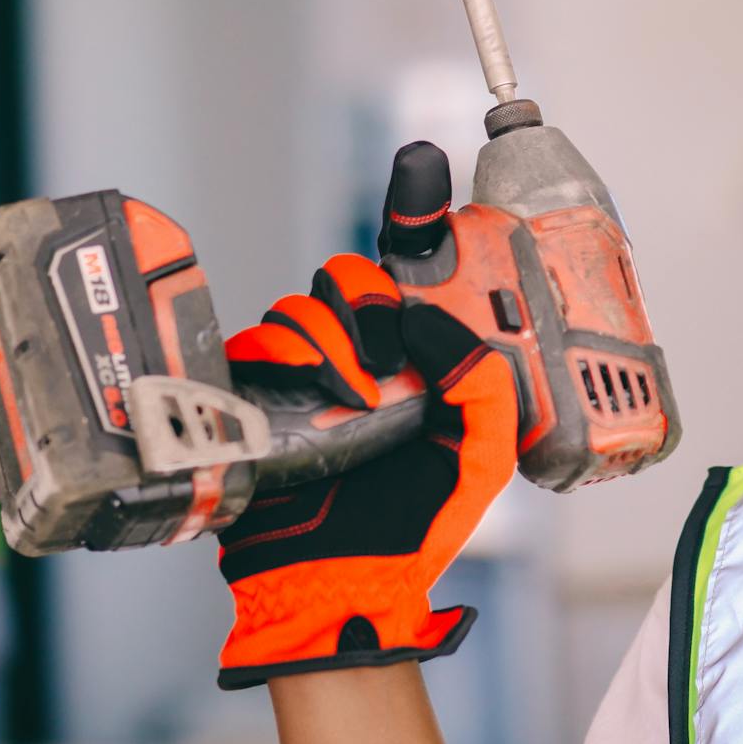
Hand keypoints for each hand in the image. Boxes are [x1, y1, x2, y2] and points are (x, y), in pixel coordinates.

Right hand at [214, 144, 518, 689]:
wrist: (343, 580)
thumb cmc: (417, 522)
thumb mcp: (482, 449)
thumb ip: (479, 377)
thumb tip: (432, 320)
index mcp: (420, 356)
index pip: (412, 267)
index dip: (416, 208)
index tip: (421, 163)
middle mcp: (365, 353)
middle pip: (352, 274)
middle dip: (367, 303)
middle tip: (388, 357)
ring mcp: (311, 370)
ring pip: (307, 303)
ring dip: (332, 342)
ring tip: (356, 401)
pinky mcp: (261, 390)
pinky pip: (264, 338)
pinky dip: (291, 360)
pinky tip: (321, 401)